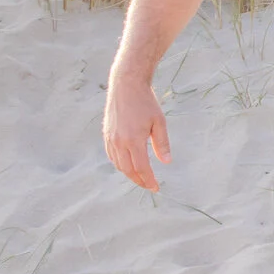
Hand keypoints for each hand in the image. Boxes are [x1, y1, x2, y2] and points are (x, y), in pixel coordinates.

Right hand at [103, 75, 170, 190]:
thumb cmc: (146, 103)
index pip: (141, 168)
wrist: (126, 86)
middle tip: (150, 186)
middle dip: (139, 180)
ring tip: (141, 177)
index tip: (156, 188)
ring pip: (118, 164)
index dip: (149, 180)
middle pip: (128, 170)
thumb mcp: (159, 122)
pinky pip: (112, 155)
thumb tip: (166, 162)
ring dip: (129, 173)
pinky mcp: (106, 134)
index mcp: (133, 140)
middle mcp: (119, 142)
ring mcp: (110, 138)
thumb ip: (162, 143)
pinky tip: (128, 165)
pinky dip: (120, 164)